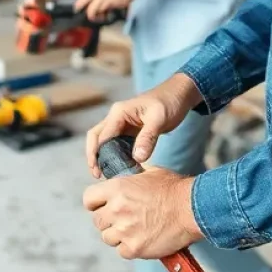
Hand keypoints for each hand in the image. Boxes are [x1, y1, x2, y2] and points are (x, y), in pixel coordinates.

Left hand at [74, 0, 141, 20]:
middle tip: (93, 18)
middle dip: (87, 15)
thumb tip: (88, 9)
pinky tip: (109, 14)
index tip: (83, 15)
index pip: (79, 1)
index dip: (79, 10)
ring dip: (97, 17)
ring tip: (103, 16)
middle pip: (83, 7)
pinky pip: (102, 13)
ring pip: (91, 12)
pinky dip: (104, 16)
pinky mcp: (110, 2)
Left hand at [83, 167, 202, 259]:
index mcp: (117, 188)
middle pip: (97, 220)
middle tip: (123, 218)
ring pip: (107, 237)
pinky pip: (122, 251)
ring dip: (117, 234)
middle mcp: (117, 209)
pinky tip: (142, 239)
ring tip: (134, 228)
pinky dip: (129, 248)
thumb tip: (123, 178)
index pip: (88, 199)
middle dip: (107, 219)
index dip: (94, 203)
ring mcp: (125, 230)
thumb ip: (131, 178)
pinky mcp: (135, 248)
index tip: (101, 205)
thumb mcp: (149, 173)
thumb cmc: (173, 189)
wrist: (191, 209)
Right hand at [85, 73, 200, 177]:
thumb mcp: (159, 119)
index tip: (101, 173)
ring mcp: (121, 124)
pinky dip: (115, 155)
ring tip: (106, 175)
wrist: (178, 95)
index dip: (97, 155)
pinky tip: (121, 168)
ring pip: (104, 141)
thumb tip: (137, 158)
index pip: (102, 136)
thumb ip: (148, 138)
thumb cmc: (168, 102)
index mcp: (119, 113)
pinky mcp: (129, 131)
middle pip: (96, 137)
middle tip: (98, 175)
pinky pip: (117, 144)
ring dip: (103, 157)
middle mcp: (116, 117)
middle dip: (93, 156)